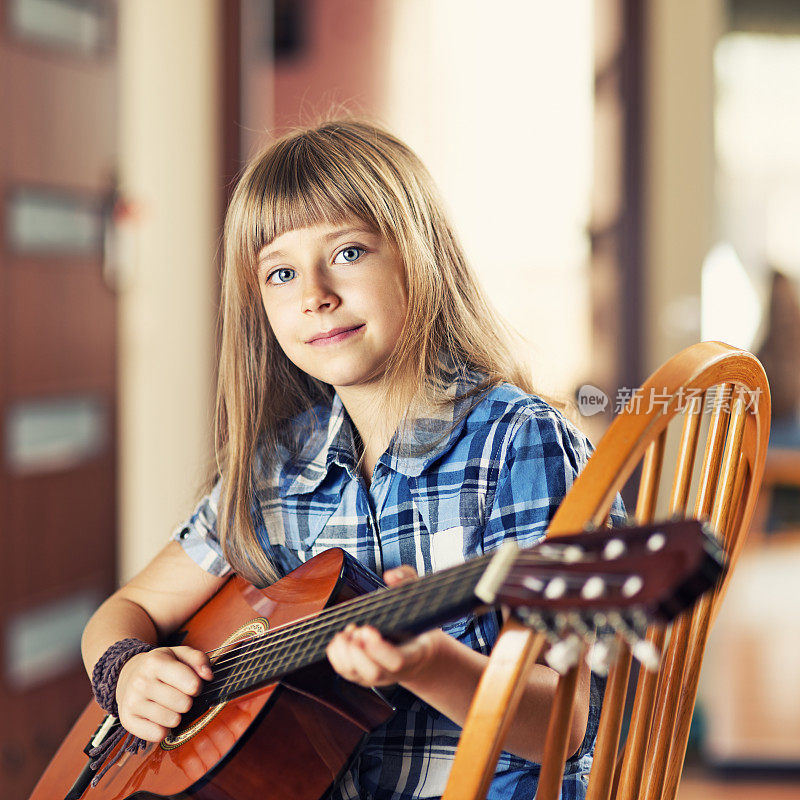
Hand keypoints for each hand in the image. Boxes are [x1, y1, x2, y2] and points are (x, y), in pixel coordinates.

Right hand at [115, 646, 211, 741]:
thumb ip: (198, 659)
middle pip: (183, 703)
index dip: (197, 687)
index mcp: (155, 662)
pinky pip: (157, 735)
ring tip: (171, 707)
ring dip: (177, 716)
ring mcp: (132, 702)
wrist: (128, 674)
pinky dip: (164, 730)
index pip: (190, 683)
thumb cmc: (160, 665)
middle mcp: (141, 682)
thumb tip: (208, 676)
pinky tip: (161, 719)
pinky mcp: (127, 720)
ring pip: (171, 720)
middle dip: (187, 702)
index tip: (193, 686)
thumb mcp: (179, 654)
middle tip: (180, 696)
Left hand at [325, 565, 436, 687]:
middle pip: (373, 673)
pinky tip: (341, 637)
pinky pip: (344, 671)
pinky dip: (337, 654)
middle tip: (355, 628)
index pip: (397, 661)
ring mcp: (377, 675)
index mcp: (414, 653)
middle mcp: (395, 670)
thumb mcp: (420, 595)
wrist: (418, 650)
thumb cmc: (417, 619)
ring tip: (347, 630)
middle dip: (357, 651)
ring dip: (345, 652)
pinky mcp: (362, 674)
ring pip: (356, 674)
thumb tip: (390, 576)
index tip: (367, 628)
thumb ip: (407, 580)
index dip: (379, 648)